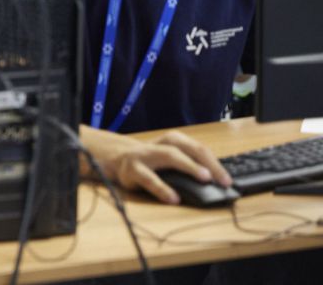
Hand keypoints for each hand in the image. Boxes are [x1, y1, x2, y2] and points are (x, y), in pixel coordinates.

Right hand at [79, 125, 231, 204]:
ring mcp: (145, 156)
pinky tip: (173, 198)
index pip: (197, 148)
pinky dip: (162, 188)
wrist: (114, 159)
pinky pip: (148, 179)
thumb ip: (188, 168)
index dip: (215, 162)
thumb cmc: (150, 162)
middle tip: (223, 180)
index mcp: (172, 141)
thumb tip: (214, 186)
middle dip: (208, 162)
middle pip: (187, 148)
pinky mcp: (132, 170)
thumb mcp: (169, 160)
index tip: (227, 180)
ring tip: (205, 178)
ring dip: (188, 166)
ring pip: (169, 156)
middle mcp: (159, 145)